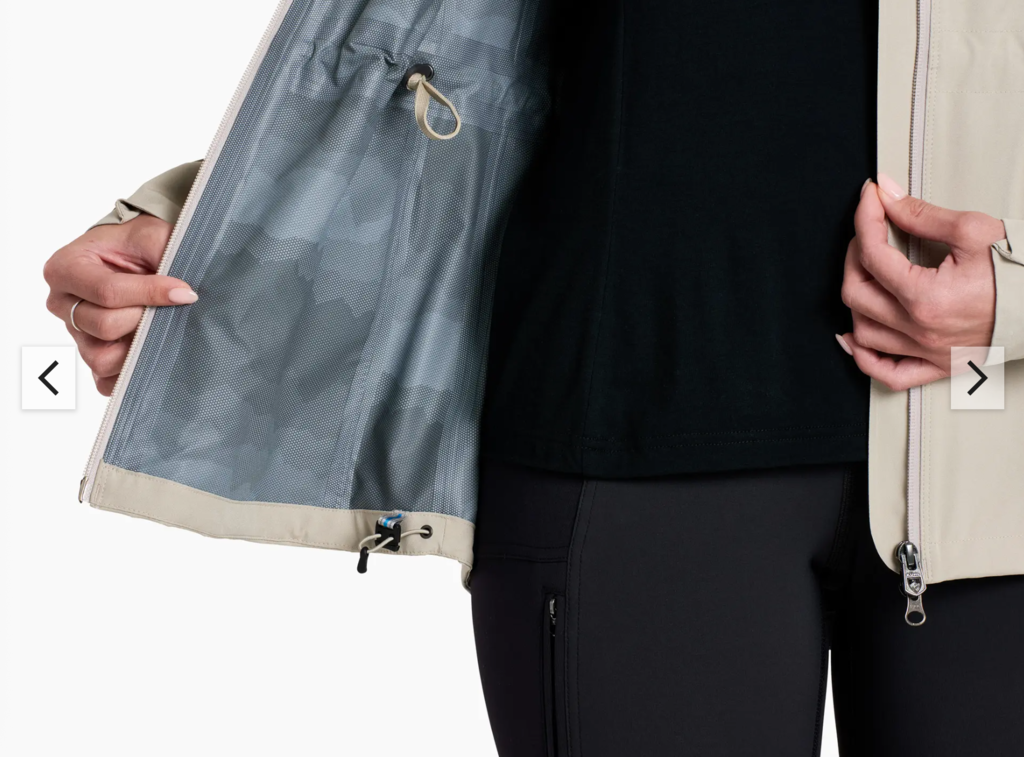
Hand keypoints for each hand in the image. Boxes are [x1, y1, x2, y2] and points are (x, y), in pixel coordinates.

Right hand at [43, 215, 196, 395]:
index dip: (151, 294)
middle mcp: (63, 303)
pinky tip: (150, 354)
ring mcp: (76, 333)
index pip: (107, 292)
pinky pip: (104, 380)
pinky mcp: (91, 354)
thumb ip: (165, 261)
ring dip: (138, 347)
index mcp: (66, 268)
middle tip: (168, 307)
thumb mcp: (152, 237)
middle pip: (105, 326)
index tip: (185, 292)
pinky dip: (129, 372)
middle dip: (145, 319)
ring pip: (103, 358)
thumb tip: (186, 296)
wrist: (139, 252)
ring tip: (159, 327)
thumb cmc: (140, 243)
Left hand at [837, 173, 1004, 390]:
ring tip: (865, 275)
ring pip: (864, 333)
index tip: (870, 199)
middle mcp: (921, 330)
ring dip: (856, 301)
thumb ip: (922, 215)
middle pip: (857, 293)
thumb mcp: (974, 231)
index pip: (872, 255)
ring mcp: (928, 352)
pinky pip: (889, 374)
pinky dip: (865, 358)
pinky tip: (856, 339)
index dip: (865, 219)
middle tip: (868, 233)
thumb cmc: (1022, 272)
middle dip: (854, 256)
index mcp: (927, 297)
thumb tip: (887, 197)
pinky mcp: (939, 366)